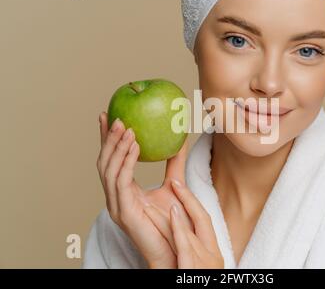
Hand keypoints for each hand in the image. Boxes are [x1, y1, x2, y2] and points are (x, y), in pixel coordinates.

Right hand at [96, 111, 192, 267]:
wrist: (176, 249)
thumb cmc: (174, 221)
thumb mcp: (174, 184)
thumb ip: (174, 163)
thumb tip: (180, 138)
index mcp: (124, 191)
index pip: (111, 160)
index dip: (107, 139)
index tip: (108, 116)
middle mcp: (116, 197)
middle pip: (104, 162)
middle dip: (108, 139)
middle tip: (115, 117)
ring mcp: (117, 205)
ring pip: (109, 171)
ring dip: (117, 147)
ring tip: (127, 128)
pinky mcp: (123, 211)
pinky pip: (121, 182)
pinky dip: (126, 162)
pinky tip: (135, 147)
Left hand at [169, 179, 224, 268]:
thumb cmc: (188, 285)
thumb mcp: (194, 268)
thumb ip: (189, 252)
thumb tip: (182, 234)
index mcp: (213, 255)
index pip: (204, 221)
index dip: (191, 202)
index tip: (177, 186)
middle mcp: (212, 258)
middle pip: (203, 219)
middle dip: (188, 198)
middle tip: (174, 182)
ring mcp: (205, 265)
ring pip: (189, 231)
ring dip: (175, 211)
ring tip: (164, 195)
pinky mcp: (193, 272)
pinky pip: (185, 246)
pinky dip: (178, 227)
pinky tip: (172, 211)